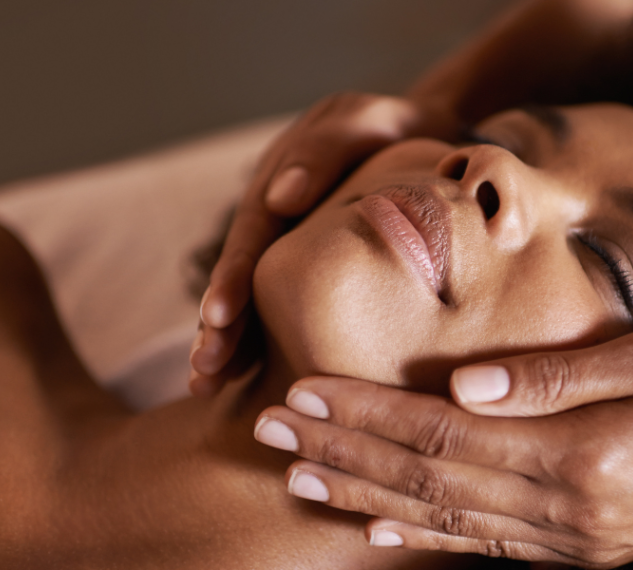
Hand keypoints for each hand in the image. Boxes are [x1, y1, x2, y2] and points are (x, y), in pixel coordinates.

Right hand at [189, 92, 458, 396]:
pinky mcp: (309, 266)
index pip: (253, 233)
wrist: (427, 135)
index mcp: (280, 179)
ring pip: (254, 295)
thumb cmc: (397, 130)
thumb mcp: (367, 121)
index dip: (233, 275)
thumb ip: (326, 152)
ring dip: (229, 339)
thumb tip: (280, 197)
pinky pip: (283, 304)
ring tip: (207, 385)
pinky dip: (264, 340)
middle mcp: (274, 214)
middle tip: (205, 369)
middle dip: (219, 323)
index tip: (219, 317)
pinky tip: (247, 381)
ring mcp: (289, 241)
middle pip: (242, 272)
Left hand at [255, 330, 632, 567]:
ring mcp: (571, 540)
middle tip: (268, 431)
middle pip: (425, 478)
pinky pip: (487, 549)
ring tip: (301, 478)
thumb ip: (555, 376)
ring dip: (366, 496)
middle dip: (341, 453)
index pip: (439, 432)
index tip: (299, 392)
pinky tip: (381, 531)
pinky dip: (428, 538)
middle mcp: (562, 509)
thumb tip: (463, 381)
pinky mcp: (583, 551)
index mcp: (575, 454)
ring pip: (444, 518)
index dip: (363, 414)